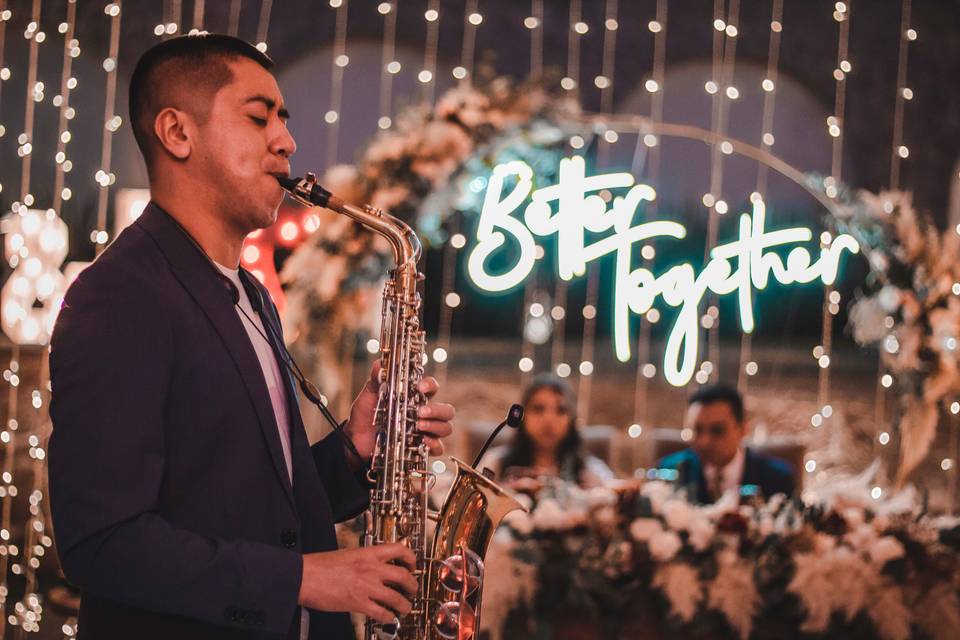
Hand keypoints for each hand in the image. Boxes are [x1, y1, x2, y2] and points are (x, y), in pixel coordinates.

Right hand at [298, 544, 417, 623]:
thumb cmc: (319, 566)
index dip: (411, 558)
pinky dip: (389, 617)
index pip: (399, 550)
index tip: (412, 565)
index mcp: (368, 553)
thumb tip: (372, 567)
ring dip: (405, 605)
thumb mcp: (346, 554)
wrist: (303, 576)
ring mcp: (366, 586)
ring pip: (396, 597)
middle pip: (404, 576)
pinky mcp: (358, 603)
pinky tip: (389, 618)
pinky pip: (381, 612)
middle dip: (413, 585)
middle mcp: (371, 568)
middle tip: (412, 590)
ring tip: (405, 608)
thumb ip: (363, 560)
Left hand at [344, 361, 454, 459]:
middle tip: (420, 412)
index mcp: (414, 398)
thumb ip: (376, 378)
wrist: (356, 439)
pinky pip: (438, 448)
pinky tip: (422, 440)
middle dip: (438, 410)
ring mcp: (423, 431)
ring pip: (446, 428)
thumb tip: (380, 364)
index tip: (420, 387)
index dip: (430, 386)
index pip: (432, 388)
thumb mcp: (369, 394)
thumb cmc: (365, 415)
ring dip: (435, 426)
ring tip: (418, 426)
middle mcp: (423, 414)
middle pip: (446, 411)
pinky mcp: (420, 448)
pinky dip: (434, 444)